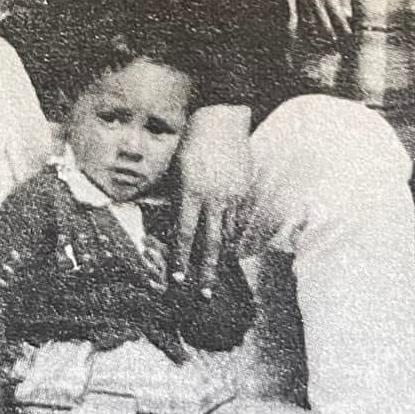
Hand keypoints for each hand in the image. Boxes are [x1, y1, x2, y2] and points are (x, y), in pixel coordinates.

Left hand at [175, 104, 252, 296]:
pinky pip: (236, 218)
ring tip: (216, 273)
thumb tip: (171, 223)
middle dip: (207, 271)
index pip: (185, 234)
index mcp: (191, 192)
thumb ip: (175, 197)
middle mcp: (213, 198)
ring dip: (220, 254)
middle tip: (205, 294)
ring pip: (226, 233)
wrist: (222, 119)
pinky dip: (229, 232)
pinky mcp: (243, 190)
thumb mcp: (175, 168)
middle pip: (210, 243)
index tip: (179, 279)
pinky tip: (226, 243)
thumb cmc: (191, 141)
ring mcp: (232, 195)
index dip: (182, 259)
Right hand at [300, 0, 352, 44]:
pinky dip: (309, 27)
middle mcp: (317, 2)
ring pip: (312, 24)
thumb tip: (348, 16)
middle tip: (336, 43)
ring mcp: (306, 4)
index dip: (344, 28)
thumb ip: (344, 0)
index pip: (338, 17)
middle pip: (324, 24)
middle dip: (331, 35)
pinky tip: (314, 33)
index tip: (349, 35)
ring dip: (319, 34)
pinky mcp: (299, 4)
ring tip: (325, 42)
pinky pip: (303, 19)